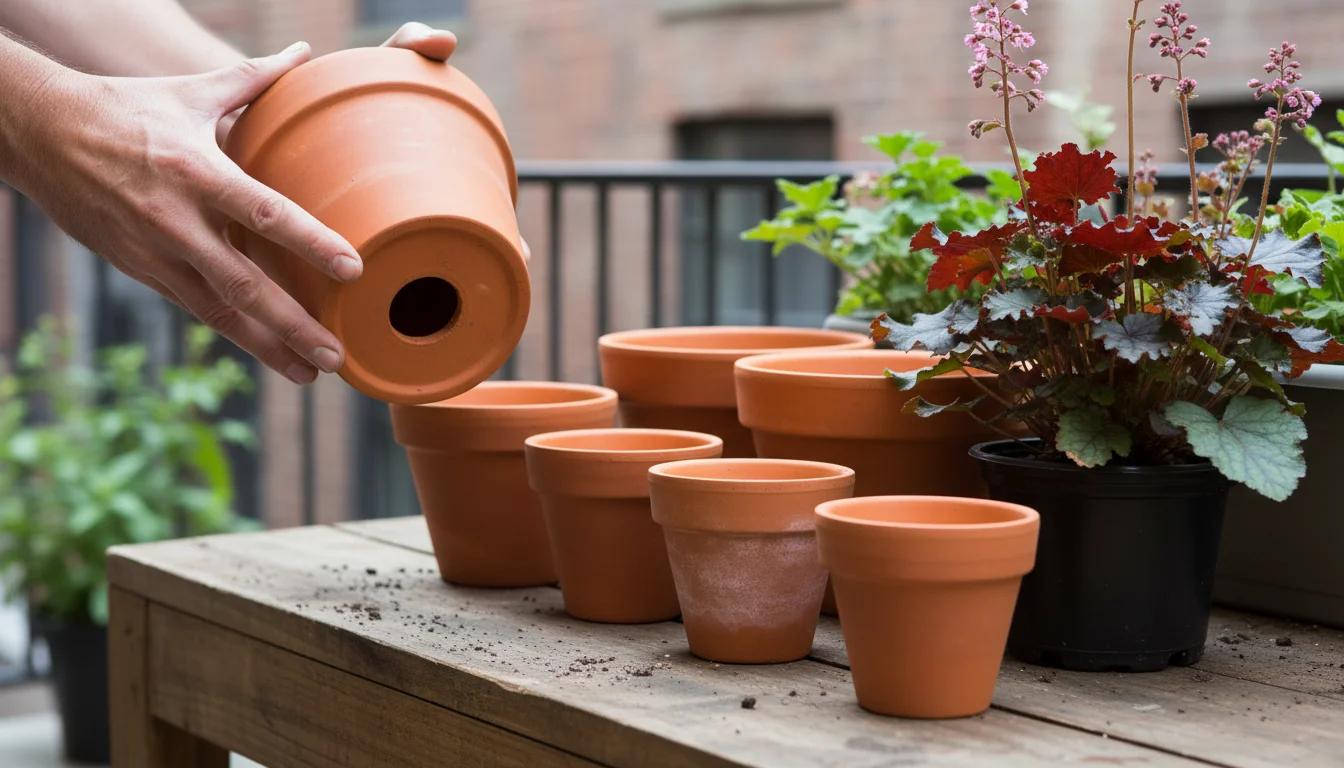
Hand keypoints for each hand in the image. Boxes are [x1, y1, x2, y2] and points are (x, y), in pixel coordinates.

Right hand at [16, 43, 358, 383]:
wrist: (40, 135)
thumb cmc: (127, 108)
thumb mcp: (190, 90)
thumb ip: (252, 79)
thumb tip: (301, 53)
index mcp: (196, 171)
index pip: (265, 213)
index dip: (311, 243)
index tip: (353, 270)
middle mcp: (176, 220)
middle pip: (244, 284)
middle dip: (293, 324)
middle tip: (336, 354)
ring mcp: (155, 252)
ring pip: (219, 310)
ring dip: (267, 346)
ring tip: (309, 372)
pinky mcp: (141, 270)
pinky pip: (196, 308)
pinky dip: (234, 333)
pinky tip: (268, 352)